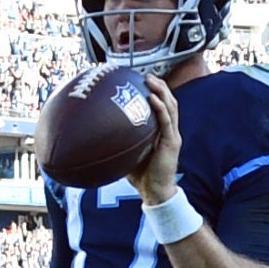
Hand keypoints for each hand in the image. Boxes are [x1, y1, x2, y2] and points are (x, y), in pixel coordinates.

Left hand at [124, 75, 182, 204]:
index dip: (156, 92)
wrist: (155, 192)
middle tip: (146, 75)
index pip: (162, 107)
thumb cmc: (140, 175)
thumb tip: (95, 134)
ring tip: (151, 80)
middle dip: (160, 86)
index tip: (142, 81)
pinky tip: (152, 98)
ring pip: (171, 107)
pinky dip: (161, 108)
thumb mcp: (127, 153)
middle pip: (169, 101)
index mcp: (161, 132)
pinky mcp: (172, 142)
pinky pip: (166, 121)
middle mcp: (169, 130)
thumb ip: (118, 141)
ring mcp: (173, 135)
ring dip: (162, 91)